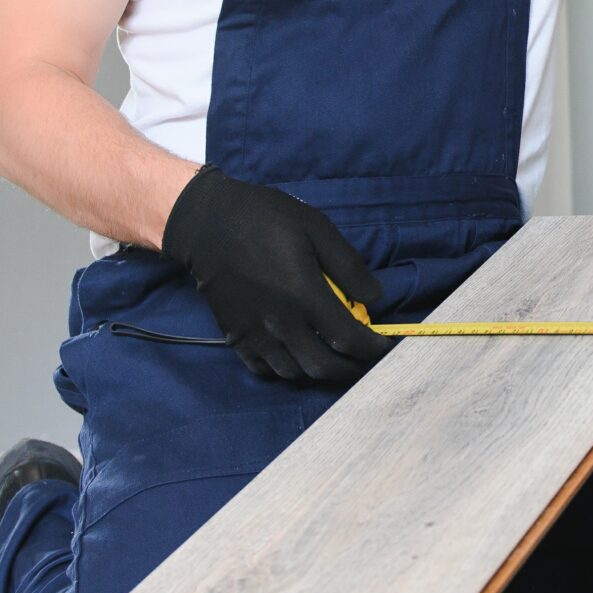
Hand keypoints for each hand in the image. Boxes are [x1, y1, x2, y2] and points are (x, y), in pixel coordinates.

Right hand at [160, 165, 396, 383]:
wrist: (207, 223)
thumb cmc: (266, 219)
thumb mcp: (316, 228)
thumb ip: (349, 266)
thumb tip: (375, 298)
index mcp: (303, 295)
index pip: (348, 339)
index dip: (373, 349)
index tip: (385, 346)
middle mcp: (279, 323)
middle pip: (323, 367)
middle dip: (351, 368)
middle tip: (363, 358)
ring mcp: (254, 334)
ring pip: (295, 373)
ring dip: (320, 370)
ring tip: (333, 355)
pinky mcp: (235, 337)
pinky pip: (266, 370)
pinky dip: (288, 369)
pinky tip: (298, 354)